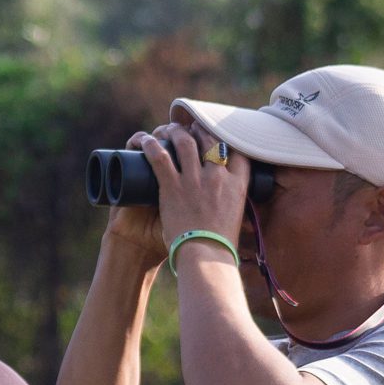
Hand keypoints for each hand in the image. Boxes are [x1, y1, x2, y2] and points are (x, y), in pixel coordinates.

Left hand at [139, 121, 250, 255]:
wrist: (205, 256)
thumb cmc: (219, 245)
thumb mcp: (235, 218)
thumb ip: (231, 206)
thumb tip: (228, 206)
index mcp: (237, 185)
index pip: (236, 151)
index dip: (226, 139)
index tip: (217, 137)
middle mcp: (217, 177)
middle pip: (209, 139)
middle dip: (198, 129)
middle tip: (189, 128)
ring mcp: (195, 180)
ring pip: (184, 142)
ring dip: (174, 132)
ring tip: (168, 130)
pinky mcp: (173, 187)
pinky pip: (159, 157)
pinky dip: (151, 145)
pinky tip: (145, 140)